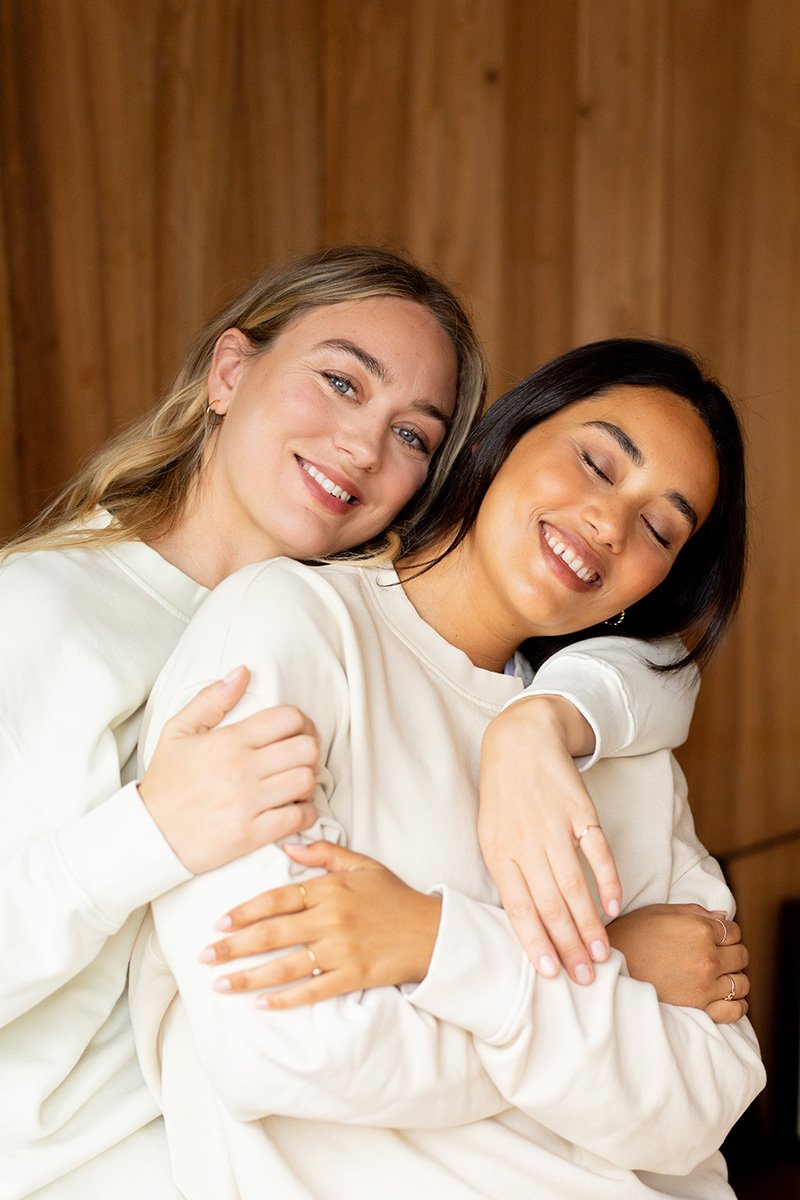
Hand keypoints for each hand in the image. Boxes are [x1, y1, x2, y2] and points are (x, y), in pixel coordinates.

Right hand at [138, 666, 318, 872]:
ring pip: (306, 781)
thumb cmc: (166, 782)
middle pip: (306, 749)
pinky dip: (305, 813)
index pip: (289, 718)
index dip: (302, 723)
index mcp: (229, 740)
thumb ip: (211, 699)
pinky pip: (298, 818)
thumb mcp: (178, 731)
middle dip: (309, 751)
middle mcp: (241, 769)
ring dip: (307, 782)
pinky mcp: (250, 834)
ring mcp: (247, 803)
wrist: (148, 835)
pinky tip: (294, 809)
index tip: (298, 732)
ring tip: (295, 784)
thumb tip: (243, 672)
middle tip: (299, 758)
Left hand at [199, 841, 441, 1007]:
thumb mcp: (362, 865)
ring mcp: (341, 951)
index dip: (244, 911)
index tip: (218, 923)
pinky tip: (259, 1004)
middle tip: (204, 956)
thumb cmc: (394, 896)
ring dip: (248, 976)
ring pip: (285, 965)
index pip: (276, 899)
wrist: (431, 932)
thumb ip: (324, 853)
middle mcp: (331, 919)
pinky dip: (284, 999)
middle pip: (272, 933)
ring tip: (220, 984)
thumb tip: (287, 844)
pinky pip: (311, 990)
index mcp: (330, 889)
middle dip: (233, 946)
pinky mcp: (352, 977)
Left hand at [478, 696, 620, 984]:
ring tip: (602, 954)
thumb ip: (508, 875)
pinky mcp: (579, 809)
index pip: (518, 908)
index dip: (534, 942)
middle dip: (567, 945)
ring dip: (589, 923)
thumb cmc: (503, 797)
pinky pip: (596, 851)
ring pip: (573, 884)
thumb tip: (526, 924)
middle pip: (548, 904)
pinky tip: (613, 905)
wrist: (520, 740)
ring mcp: (553, 825)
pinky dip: (607, 879)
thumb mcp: (491, 835)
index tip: (550, 974)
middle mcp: (525, 842)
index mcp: (499, 852)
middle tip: (585, 978)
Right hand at [608, 903, 749, 1022]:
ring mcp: (705, 985)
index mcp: (699, 929)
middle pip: (741, 955)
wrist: (608, 968)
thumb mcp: (659, 913)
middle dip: (731, 952)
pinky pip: (735, 1010)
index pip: (734, 931)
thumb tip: (723, 917)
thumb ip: (694, 912)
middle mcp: (707, 957)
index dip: (725, 933)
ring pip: (742, 983)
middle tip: (716, 954)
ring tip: (718, 976)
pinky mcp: (700, 1008)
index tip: (715, 937)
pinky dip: (736, 1004)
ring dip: (734, 977)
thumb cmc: (631, 936)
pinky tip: (726, 997)